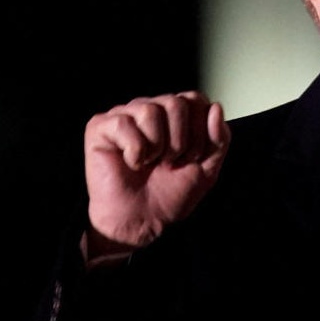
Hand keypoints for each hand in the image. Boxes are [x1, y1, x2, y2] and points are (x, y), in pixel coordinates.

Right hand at [83, 91, 229, 253]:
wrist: (142, 221)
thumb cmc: (170, 194)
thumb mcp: (208, 168)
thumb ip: (219, 138)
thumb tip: (216, 108)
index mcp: (176, 114)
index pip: (195, 99)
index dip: (199, 132)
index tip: (191, 157)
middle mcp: (151, 108)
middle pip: (176, 103)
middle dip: (180, 141)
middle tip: (169, 162)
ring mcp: (125, 115)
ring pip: (150, 110)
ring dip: (156, 146)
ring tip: (150, 163)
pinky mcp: (100, 127)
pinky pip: (123, 123)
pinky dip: (134, 150)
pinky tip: (131, 162)